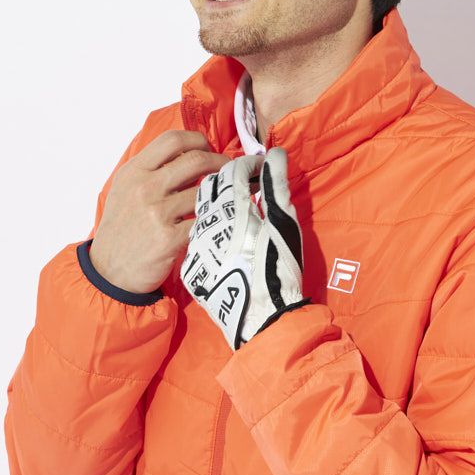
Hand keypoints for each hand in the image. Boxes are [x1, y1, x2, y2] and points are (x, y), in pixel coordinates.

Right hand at [89, 131, 230, 293]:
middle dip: (220, 162)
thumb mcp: (125, 190)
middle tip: (230, 170)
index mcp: (134, 172)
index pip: (172, 139)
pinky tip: (218, 220)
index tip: (209, 149)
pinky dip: (214, 218)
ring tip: (229, 196)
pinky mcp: (169, 238)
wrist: (109, 270)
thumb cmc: (122, 229)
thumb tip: (191, 155)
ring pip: (204, 191)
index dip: (198, 140)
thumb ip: (151, 171)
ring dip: (222, 192)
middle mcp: (145, 188)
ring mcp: (157, 213)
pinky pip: (202, 220)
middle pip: (195, 159)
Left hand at [179, 147, 310, 349]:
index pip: (230, 171)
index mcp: (232, 209)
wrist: (260, 318)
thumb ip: (276, 186)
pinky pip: (195, 238)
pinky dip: (207, 231)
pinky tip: (221, 238)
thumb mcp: (284, 225)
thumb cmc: (278, 269)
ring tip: (232, 209)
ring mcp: (195, 244)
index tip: (257, 168)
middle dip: (223, 178)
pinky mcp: (190, 265)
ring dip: (212, 204)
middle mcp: (206, 223)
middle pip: (207, 187)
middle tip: (241, 183)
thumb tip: (273, 155)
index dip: (245, 166)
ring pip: (198, 212)